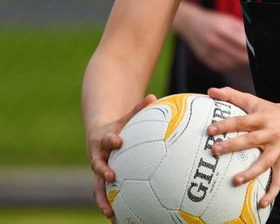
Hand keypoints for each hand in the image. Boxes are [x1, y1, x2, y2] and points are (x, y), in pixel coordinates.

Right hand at [87, 94, 156, 217]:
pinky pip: (105, 195)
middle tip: (112, 177)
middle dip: (103, 172)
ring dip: (102, 199)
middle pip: (97, 167)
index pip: (107, 140)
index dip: (112, 140)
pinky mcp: (102, 181)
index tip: (118, 141)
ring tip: (110, 212)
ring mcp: (99, 171)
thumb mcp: (127, 116)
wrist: (99, 135)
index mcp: (104, 141)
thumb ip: (139, 108)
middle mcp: (98, 158)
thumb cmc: (119, 125)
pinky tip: (119, 219)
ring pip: (98, 187)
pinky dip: (110, 206)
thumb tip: (154, 97)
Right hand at [174, 4, 248, 71]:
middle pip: (238, 56)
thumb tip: (254, 40)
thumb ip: (242, 30)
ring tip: (242, 56)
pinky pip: (222, 66)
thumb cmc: (214, 21)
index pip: (242, 44)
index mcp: (222, 29)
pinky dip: (230, 64)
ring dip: (239, 61)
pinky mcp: (205, 59)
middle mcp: (214, 41)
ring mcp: (208, 52)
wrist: (191, 24)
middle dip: (247, 57)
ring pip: (231, 63)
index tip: (258, 51)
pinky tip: (232, 59)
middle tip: (253, 56)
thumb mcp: (228, 20)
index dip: (252, 49)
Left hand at [206, 87, 279, 209]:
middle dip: (233, 145)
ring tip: (235, 181)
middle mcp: (272, 133)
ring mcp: (279, 148)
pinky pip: (279, 178)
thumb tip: (210, 90)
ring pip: (266, 162)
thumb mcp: (253, 101)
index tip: (209, 130)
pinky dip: (272, 191)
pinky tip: (262, 203)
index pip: (242, 120)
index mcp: (263, 118)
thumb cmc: (270, 111)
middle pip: (252, 140)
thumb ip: (232, 96)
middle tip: (214, 151)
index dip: (226, 124)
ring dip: (251, 172)